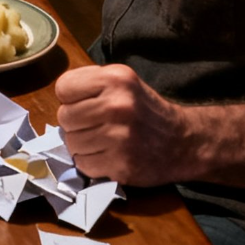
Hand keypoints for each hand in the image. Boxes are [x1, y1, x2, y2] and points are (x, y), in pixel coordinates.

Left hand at [55, 64, 193, 186]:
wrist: (183, 142)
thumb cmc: (145, 109)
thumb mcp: (123, 81)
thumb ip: (91, 83)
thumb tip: (60, 97)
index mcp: (116, 79)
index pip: (63, 87)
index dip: (70, 97)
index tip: (84, 103)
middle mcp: (118, 106)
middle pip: (64, 117)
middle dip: (75, 122)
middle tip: (95, 125)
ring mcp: (120, 138)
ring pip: (71, 142)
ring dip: (81, 144)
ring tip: (102, 141)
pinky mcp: (122, 166)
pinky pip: (83, 164)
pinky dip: (90, 163)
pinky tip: (108, 156)